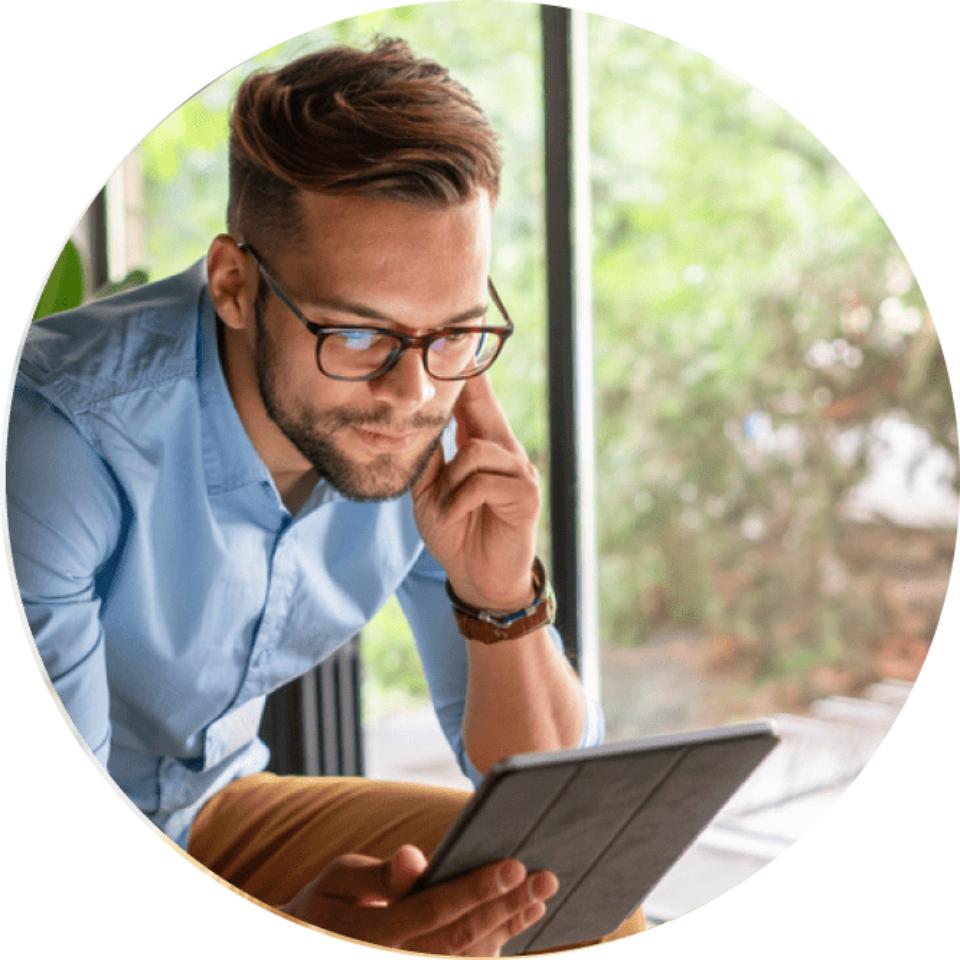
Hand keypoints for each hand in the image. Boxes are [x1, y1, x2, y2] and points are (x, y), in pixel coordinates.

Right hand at [280, 845, 557, 955]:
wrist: (311, 945)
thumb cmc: (326, 904)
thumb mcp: (338, 880)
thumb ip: (377, 874)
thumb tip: (411, 857)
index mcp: (374, 932)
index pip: (436, 910)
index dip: (477, 889)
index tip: (515, 865)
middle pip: (462, 937)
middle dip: (507, 907)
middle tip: (545, 879)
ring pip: (469, 958)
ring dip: (508, 927)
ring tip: (540, 898)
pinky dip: (493, 945)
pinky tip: (518, 919)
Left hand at [413, 375, 539, 610]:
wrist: (478, 579)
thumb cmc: (457, 533)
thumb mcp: (431, 493)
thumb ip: (428, 459)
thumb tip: (414, 423)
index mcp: (483, 447)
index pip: (476, 402)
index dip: (469, 372)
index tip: (460, 335)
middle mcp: (506, 451)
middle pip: (483, 407)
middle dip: (468, 384)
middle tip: (453, 354)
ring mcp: (519, 471)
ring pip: (475, 451)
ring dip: (451, 483)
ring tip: (447, 506)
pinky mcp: (525, 494)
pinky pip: (481, 480)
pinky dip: (460, 500)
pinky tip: (459, 516)